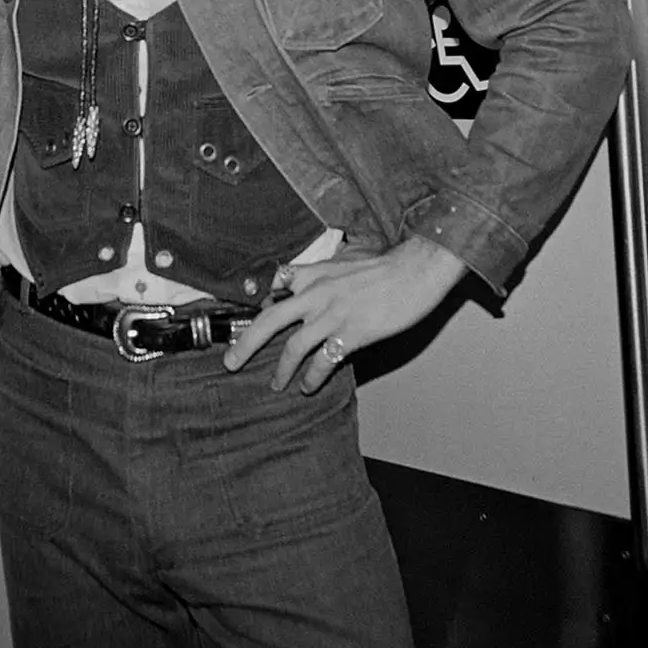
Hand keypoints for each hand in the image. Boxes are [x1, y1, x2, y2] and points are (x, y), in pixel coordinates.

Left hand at [223, 236, 466, 393]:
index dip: (259, 301)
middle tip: (230, 363)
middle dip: (245, 345)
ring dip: (281, 370)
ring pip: (293, 347)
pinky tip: (309, 386)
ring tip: (277, 384)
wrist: (416, 270)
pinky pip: (324, 361)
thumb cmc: (386, 266)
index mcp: (315, 273)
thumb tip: (309, 283)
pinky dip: (313, 377)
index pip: (276, 285)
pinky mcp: (351, 334)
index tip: (247, 319)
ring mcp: (332, 315)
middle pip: (269, 321)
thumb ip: (325, 274)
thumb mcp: (347, 260)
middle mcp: (316, 294)